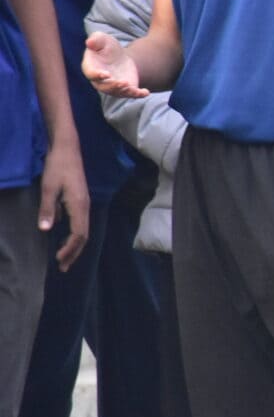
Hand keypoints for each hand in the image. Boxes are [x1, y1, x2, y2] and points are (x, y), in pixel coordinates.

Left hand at [38, 140, 88, 271]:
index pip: (78, 234)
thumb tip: (46, 231)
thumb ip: (47, 209)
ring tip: (64, 258)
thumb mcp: (48, 187)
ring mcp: (84, 204)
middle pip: (84, 236)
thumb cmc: (57, 167)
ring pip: (83, 231)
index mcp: (79, 206)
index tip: (58, 260)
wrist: (67, 148)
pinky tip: (64, 239)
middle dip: (74, 253)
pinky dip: (74, 236)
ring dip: (74, 246)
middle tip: (63, 268)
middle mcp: (85, 207)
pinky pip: (80, 224)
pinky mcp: (80, 201)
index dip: (69, 249)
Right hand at [81, 32, 147, 98]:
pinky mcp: (125, 89)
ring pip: (117, 92)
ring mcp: (112, 86)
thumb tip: (89, 42)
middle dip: (113, 86)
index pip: (91, 74)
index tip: (106, 74)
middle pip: (104, 87)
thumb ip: (96, 39)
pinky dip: (138, 94)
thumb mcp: (102, 39)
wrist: (119, 56)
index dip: (97, 75)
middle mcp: (99, 81)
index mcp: (91, 68)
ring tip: (131, 87)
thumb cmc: (106, 46)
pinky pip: (131, 94)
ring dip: (124, 91)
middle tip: (123, 82)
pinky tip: (145, 92)